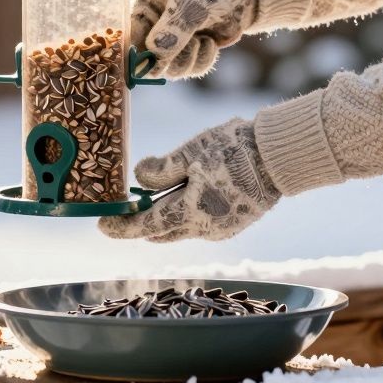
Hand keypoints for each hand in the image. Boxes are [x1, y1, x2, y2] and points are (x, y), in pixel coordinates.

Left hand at [99, 118, 279, 242]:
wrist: (279, 157)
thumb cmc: (234, 150)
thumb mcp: (192, 152)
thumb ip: (162, 169)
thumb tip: (138, 178)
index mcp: (190, 213)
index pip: (146, 225)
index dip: (122, 227)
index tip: (102, 226)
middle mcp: (204, 229)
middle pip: (161, 231)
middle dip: (140, 224)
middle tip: (122, 213)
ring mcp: (221, 229)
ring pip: (181, 229)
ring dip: (163, 219)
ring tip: (149, 203)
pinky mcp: (233, 223)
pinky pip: (200, 224)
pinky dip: (184, 215)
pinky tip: (182, 199)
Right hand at [131, 0, 255, 77]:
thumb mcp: (192, 4)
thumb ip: (173, 30)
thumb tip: (154, 56)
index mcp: (144, 9)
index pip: (129, 39)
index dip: (137, 56)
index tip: (152, 65)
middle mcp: (152, 28)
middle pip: (148, 61)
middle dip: (171, 59)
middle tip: (192, 44)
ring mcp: (171, 43)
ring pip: (170, 70)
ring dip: (190, 59)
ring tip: (204, 40)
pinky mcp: (189, 52)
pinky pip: (189, 70)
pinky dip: (202, 61)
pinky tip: (211, 43)